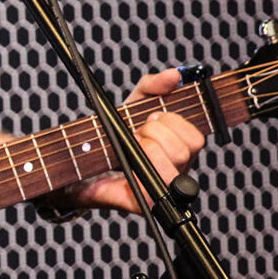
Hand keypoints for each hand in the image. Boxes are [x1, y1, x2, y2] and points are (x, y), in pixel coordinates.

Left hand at [52, 67, 206, 217]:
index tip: (152, 118)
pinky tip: (126, 167)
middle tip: (138, 131)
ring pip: (171, 169)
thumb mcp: (133, 101)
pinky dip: (137, 175)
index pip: (195, 139)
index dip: (174, 123)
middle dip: (156, 133)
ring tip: (132, 145)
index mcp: (179, 149)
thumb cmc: (114, 131)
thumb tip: (174, 75)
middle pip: (184, 152)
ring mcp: (161, 189)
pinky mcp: (143, 203)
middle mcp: (176, 170)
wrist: (81, 158)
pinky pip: (151, 193)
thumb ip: (153, 85)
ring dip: (147, 148)